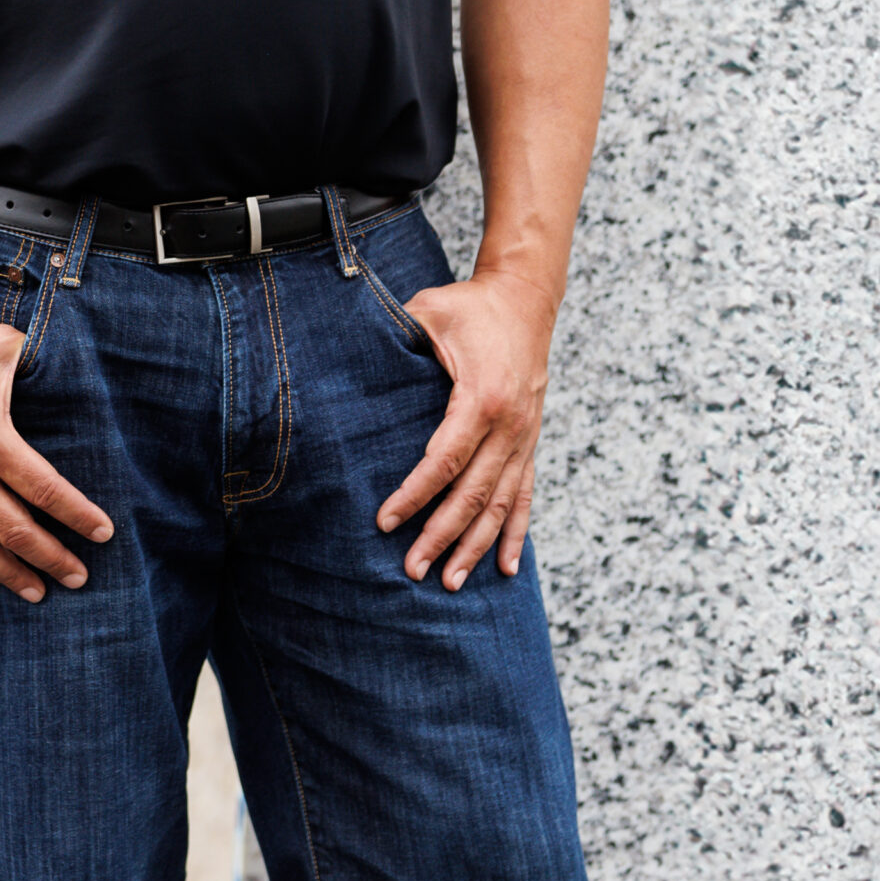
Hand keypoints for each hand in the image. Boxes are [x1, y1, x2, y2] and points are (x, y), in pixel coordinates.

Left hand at [376, 270, 554, 589]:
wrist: (526, 298)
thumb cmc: (470, 306)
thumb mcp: (429, 312)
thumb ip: (396, 337)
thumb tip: (349, 357)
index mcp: (482, 397)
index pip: (445, 459)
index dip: (415, 494)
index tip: (386, 521)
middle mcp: (510, 425)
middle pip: (473, 493)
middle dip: (441, 536)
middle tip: (412, 571)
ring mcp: (525, 437)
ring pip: (500, 504)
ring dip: (476, 546)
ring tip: (451, 583)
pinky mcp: (530, 442)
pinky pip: (524, 495)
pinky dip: (515, 533)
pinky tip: (506, 568)